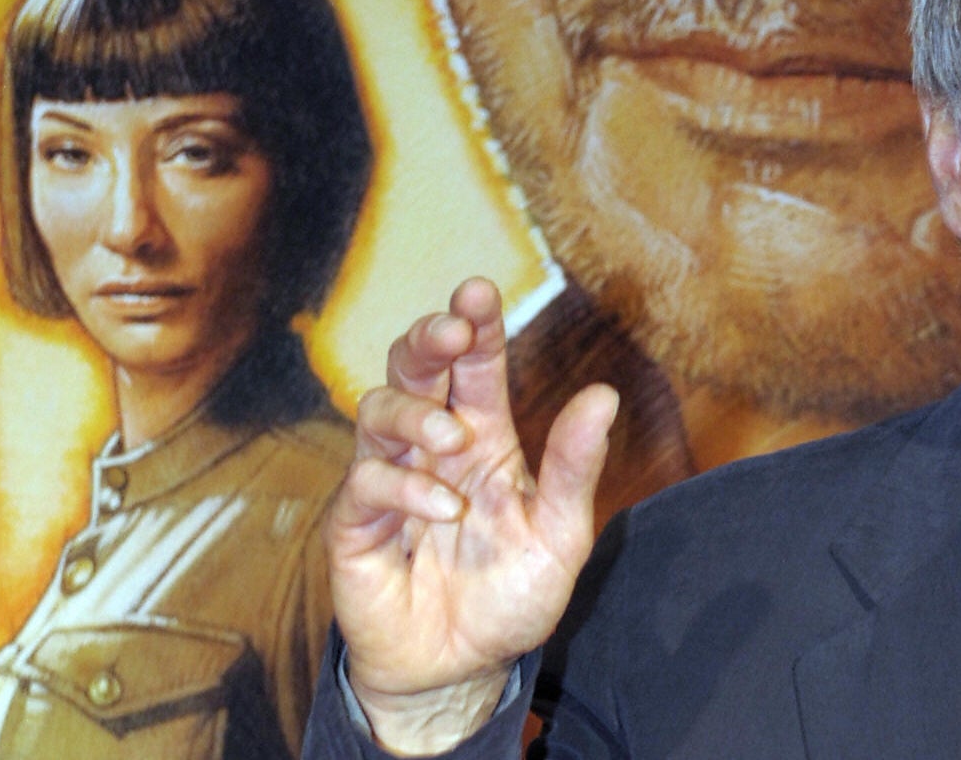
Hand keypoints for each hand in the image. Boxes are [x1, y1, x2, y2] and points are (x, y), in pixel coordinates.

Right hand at [326, 277, 617, 753]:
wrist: (463, 669)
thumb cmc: (510, 593)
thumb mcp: (560, 534)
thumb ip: (573, 468)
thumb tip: (604, 395)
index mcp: (483, 435)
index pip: (474, 365)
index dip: (474, 324)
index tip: (479, 290)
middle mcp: (432, 446)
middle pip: (414, 367)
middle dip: (428, 338)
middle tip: (453, 330)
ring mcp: (390, 482)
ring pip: (377, 411)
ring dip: (415, 412)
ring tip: (453, 440)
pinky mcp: (356, 527)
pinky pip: (364, 483)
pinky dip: (403, 486)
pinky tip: (443, 506)